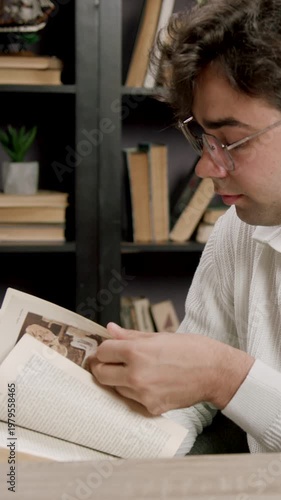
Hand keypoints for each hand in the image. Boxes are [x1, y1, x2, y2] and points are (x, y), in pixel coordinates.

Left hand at [89, 323, 254, 414]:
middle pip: (101, 374)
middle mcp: (135, 375)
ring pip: (115, 388)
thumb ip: (130, 335)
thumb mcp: (158, 336)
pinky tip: (150, 383)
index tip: (109, 349)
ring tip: (137, 371)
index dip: (105, 349)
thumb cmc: (191, 349)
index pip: (103, 352)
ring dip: (119, 380)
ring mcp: (143, 394)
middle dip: (103, 366)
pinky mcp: (151, 408)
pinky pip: (132, 400)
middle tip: (112, 362)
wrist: (215, 372)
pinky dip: (136, 392)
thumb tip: (110, 329)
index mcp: (136, 352)